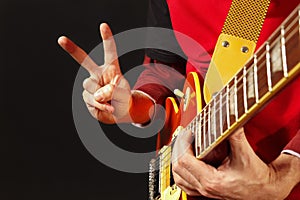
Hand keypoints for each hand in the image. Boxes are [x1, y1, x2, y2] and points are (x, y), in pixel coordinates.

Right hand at [58, 23, 131, 123]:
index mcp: (111, 68)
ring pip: (90, 87)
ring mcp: (91, 85)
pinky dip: (100, 106)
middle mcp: (98, 74)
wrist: (118, 113)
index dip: (107, 39)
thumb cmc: (123, 99)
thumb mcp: (123, 93)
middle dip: (72, 49)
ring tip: (111, 102)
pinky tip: (105, 107)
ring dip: (101, 97)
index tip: (103, 25)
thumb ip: (112, 91)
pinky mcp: (86, 96)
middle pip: (83, 60)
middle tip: (61, 39)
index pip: (109, 52)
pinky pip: (91, 100)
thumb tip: (97, 94)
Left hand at [172, 128, 299, 198]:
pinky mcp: (208, 192)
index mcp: (211, 180)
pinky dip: (183, 173)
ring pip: (180, 178)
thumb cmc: (258, 178)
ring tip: (184, 148)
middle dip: (179, 150)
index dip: (183, 143)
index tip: (188, 133)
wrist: (267, 191)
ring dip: (179, 162)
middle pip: (178, 169)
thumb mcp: (245, 153)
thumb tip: (227, 117)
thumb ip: (234, 134)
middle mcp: (205, 187)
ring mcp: (205, 192)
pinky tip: (188, 164)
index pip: (184, 160)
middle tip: (185, 137)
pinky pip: (186, 185)